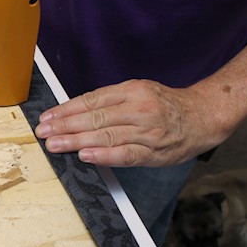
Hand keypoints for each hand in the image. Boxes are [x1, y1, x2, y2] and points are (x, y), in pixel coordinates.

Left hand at [34, 79, 221, 166]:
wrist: (203, 116)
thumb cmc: (164, 105)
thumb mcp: (138, 91)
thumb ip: (109, 101)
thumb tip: (73, 111)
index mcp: (131, 90)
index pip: (91, 100)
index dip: (66, 109)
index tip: (47, 117)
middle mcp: (138, 109)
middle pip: (94, 118)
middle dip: (64, 126)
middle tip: (43, 132)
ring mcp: (146, 131)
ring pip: (105, 136)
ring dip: (76, 141)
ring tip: (54, 144)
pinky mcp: (153, 152)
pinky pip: (125, 154)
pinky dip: (104, 155)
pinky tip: (85, 156)